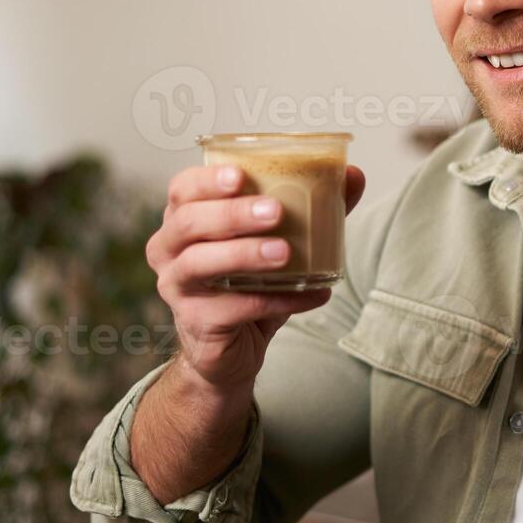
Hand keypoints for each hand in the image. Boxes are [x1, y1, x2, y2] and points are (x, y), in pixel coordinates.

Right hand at [145, 164, 367, 396]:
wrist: (233, 347)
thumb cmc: (250, 282)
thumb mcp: (279, 239)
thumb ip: (312, 207)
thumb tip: (353, 175)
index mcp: (184, 219)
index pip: (182, 189)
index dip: (207, 181)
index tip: (240, 176)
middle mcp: (169, 250)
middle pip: (189, 223)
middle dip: (232, 214)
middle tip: (275, 212)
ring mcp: (177, 288)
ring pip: (199, 263)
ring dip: (244, 254)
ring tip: (285, 253)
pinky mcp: (196, 322)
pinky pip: (233, 308)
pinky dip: (276, 300)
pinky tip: (311, 294)